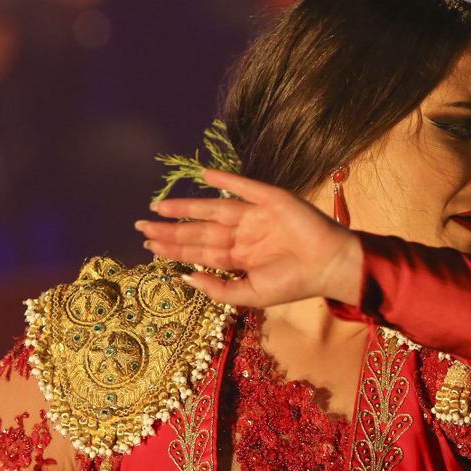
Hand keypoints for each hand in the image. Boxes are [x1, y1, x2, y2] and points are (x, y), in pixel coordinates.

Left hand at [136, 168, 363, 307]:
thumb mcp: (251, 295)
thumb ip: (218, 289)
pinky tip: (202, 175)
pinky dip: (224, 179)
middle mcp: (243, 234)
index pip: (200, 250)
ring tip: (159, 206)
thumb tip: (185, 278)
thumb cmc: (294, 284)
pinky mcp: (270, 199)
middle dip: (171, 229)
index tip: (149, 244)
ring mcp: (255, 215)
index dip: (174, 247)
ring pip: (213, 209)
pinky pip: (243, 187)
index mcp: (239, 256)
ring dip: (186, 206)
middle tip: (142, 226)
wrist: (329, 267)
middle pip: (200, 230)